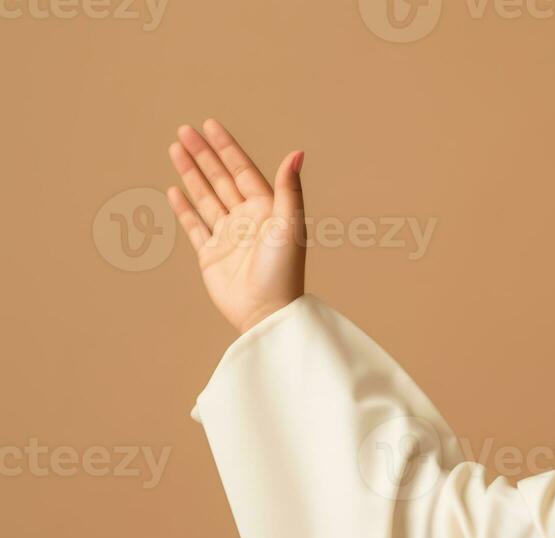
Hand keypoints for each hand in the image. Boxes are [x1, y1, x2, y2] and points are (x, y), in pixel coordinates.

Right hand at [166, 119, 306, 333]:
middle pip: (221, 179)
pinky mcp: (211, 255)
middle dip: (203, 154)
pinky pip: (195, 225)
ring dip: (191, 173)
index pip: (243, 171)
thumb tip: (296, 152)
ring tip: (175, 148)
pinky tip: (174, 189)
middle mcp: (247, 220)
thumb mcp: (288, 224)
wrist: (266, 312)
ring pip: (206, 197)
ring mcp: (228, 237)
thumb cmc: (283, 271)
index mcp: (267, 210)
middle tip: (184, 130)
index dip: (227, 148)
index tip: (210, 125)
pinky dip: (184, 207)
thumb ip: (288, 188)